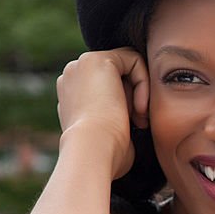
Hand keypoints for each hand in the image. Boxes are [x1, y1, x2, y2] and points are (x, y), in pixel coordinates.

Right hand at [56, 48, 149, 179]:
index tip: (133, 126)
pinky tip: (140, 107)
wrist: (92, 151)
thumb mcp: (107, 134)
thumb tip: (130, 121)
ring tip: (139, 118)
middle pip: (118, 76)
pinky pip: (133, 60)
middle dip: (133, 98)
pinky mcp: (98, 59)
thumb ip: (114, 118)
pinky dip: (144, 82)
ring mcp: (81, 65)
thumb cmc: (104, 154)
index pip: (108, 88)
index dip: (127, 105)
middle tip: (138, 122)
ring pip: (126, 67)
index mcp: (71, 95)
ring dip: (140, 92)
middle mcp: (72, 77)